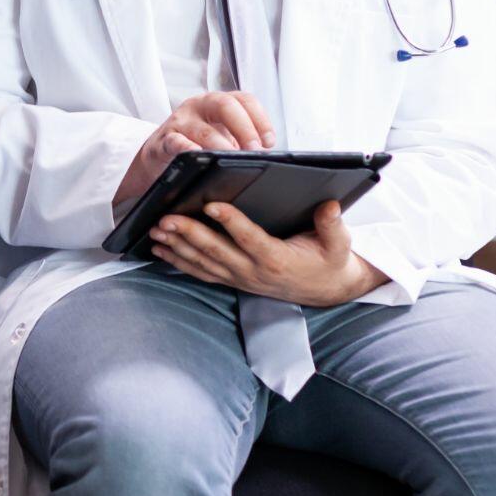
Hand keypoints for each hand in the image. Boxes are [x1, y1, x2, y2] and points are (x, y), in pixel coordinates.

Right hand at [117, 92, 275, 203]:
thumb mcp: (221, 135)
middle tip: (254, 149)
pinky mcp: (163, 140)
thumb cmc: (196, 144)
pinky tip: (197, 154)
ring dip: (221, 145)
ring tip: (231, 158)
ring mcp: (180, 121)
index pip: (244, 99)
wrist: (158, 156)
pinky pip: (175, 142)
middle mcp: (199, 106)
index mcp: (217, 102)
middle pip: (225, 105)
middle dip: (244, 127)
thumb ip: (242, 139)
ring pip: (204, 129)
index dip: (260, 118)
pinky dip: (186, 148)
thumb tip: (266, 152)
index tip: (269, 141)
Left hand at [147, 199, 386, 307]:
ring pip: (204, 263)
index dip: (231, 222)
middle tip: (166, 218)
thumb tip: (330, 205)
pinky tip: (160, 249)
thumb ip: (333, 225)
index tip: (212, 205)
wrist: (326, 290)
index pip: (251, 239)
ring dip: (178, 247)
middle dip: (190, 234)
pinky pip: (202, 273)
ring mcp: (241, 278)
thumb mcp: (339, 244)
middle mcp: (255, 271)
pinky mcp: (233, 280)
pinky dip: (179, 261)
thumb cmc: (330, 261)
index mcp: (278, 259)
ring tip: (156, 230)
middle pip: (217, 252)